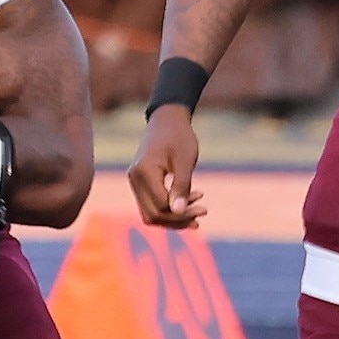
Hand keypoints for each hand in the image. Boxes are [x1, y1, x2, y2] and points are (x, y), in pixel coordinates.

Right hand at [129, 102, 205, 228]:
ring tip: (198, 213)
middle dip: (178, 219)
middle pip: (153, 214)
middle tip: (203, 212)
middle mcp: (135, 179)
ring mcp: (135, 182)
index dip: (182, 213)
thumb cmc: (179, 136)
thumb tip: (178, 212)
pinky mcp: (140, 183)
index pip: (161, 206)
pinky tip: (188, 207)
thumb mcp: (185, 160)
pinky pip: (151, 205)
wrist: (167, 119)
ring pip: (150, 213)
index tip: (204, 208)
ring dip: (173, 218)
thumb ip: (181, 187)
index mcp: (144, 172)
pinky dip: (168, 210)